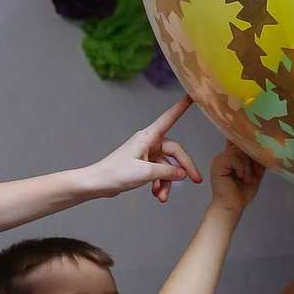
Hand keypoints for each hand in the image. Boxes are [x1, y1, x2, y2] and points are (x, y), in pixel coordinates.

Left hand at [85, 97, 202, 202]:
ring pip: (166, 166)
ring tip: (163, 197)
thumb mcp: (146, 172)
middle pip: (174, 152)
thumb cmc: (116, 173)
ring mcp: (146, 154)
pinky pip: (158, 172)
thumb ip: (167, 171)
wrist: (98, 183)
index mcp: (148, 137)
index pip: (169, 118)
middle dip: (183, 168)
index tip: (192, 97)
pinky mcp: (142, 165)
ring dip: (167, 182)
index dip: (181, 108)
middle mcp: (149, 143)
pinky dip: (159, 184)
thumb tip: (183, 173)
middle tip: (195, 180)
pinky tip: (157, 195)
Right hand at [208, 144, 266, 213]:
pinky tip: (240, 178)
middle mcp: (224, 155)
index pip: (239, 140)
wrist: (233, 206)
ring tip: (244, 179)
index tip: (255, 146)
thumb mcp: (255, 173)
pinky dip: (242, 169)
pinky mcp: (218, 163)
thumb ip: (258, 159)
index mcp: (231, 156)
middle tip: (248, 176)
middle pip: (242, 145)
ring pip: (240, 152)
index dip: (247, 142)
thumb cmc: (241, 192)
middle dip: (250, 161)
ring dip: (247, 168)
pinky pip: (235, 158)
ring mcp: (220, 158)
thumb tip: (267, 147)